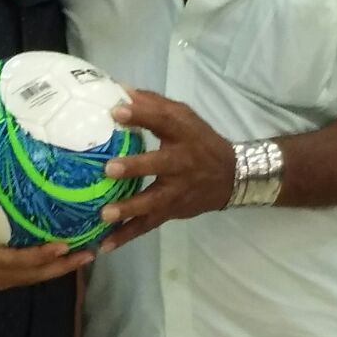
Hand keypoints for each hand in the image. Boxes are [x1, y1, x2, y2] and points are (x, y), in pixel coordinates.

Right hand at [0, 155, 91, 289]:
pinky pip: (33, 276)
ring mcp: (3, 281)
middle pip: (37, 274)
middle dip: (64, 265)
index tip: (64, 245)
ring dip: (63, 268)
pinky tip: (68, 256)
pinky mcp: (6, 280)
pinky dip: (52, 268)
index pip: (18, 261)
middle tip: (91, 250)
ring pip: (38, 277)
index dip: (42, 255)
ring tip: (89, 252)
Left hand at [99, 89, 234, 251]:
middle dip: (134, 168)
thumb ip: (153, 105)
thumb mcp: (184, 118)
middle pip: (158, 165)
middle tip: (108, 169)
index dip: (141, 115)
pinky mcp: (171, 211)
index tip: (116, 110)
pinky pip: (147, 225)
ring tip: (104, 215)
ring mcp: (176, 191)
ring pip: (152, 202)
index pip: (163, 120)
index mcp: (183, 134)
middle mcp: (181, 163)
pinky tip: (105, 245)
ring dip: (128, 210)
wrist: (232, 177)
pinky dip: (127, 236)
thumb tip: (119, 91)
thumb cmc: (199, 142)